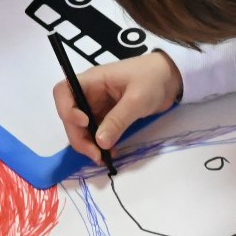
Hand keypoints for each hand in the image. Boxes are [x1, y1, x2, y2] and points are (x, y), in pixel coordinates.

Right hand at [56, 51, 181, 161]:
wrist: (172, 77)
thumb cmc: (153, 78)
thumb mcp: (136, 99)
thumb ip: (118, 120)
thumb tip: (100, 142)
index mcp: (92, 80)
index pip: (63, 92)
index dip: (67, 109)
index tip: (84, 123)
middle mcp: (89, 93)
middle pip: (70, 116)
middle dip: (79, 137)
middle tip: (95, 155)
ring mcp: (97, 105)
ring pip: (81, 127)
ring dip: (88, 144)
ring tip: (103, 158)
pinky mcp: (107, 115)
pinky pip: (96, 131)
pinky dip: (99, 144)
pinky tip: (110, 153)